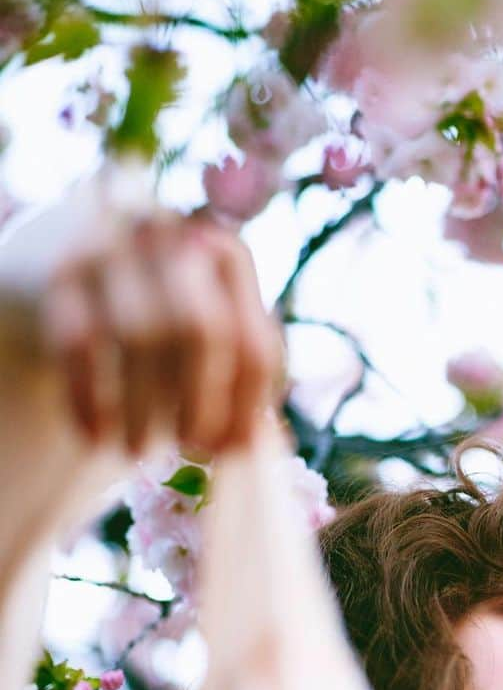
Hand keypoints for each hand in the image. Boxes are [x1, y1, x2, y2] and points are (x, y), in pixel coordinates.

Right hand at [39, 210, 284, 460]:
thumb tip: (253, 447)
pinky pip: (80, 343)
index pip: (254, 341)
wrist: (66, 272)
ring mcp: (113, 246)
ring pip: (141, 336)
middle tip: (189, 450)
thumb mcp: (203, 330)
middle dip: (200, 405)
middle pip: (200, 331)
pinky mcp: (60, 269)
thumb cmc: (156, 318)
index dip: (245, 408)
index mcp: (225, 255)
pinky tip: (96, 438)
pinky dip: (92, 400)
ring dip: (142, 409)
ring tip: (137, 451)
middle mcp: (173, 238)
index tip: (230, 451)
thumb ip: (233, 378)